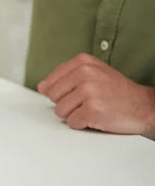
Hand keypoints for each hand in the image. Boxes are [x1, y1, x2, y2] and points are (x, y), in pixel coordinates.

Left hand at [38, 53, 154, 137]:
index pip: (51, 81)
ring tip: (91, 109)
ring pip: (60, 111)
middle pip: (53, 96)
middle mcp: (84, 74)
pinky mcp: (92, 110)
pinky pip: (72, 122)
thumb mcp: (93, 73)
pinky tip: (96, 117)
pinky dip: (82, 124)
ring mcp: (88, 92)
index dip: (59, 92)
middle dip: (66, 103)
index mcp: (82, 62)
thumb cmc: (117, 91)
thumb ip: (65, 77)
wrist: (144, 106)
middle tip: (86, 102)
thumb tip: (41, 87)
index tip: (73, 94)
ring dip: (74, 115)